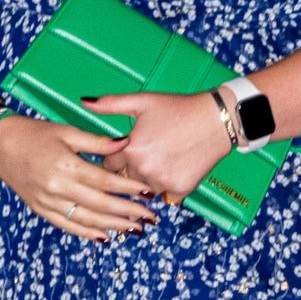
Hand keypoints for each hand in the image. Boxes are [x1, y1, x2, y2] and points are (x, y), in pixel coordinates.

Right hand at [0, 112, 158, 238]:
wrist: (0, 145)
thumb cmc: (35, 134)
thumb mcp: (67, 131)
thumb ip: (97, 142)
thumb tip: (126, 143)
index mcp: (67, 165)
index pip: (105, 182)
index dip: (129, 189)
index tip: (148, 193)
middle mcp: (58, 187)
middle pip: (100, 205)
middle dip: (128, 213)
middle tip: (150, 218)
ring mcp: (48, 202)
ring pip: (86, 220)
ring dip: (113, 227)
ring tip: (134, 230)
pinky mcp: (41, 210)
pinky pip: (67, 226)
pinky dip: (87, 234)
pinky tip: (105, 237)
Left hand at [83, 90, 229, 204]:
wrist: (217, 120)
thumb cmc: (179, 108)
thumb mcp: (143, 101)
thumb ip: (110, 104)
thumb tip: (84, 101)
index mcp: (130, 149)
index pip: (107, 165)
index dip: (115, 157)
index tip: (124, 152)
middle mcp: (143, 169)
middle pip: (122, 180)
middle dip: (128, 171)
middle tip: (146, 155)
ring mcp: (161, 182)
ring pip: (142, 191)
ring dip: (146, 182)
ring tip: (161, 163)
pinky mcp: (180, 190)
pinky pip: (165, 198)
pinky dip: (167, 188)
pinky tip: (175, 170)